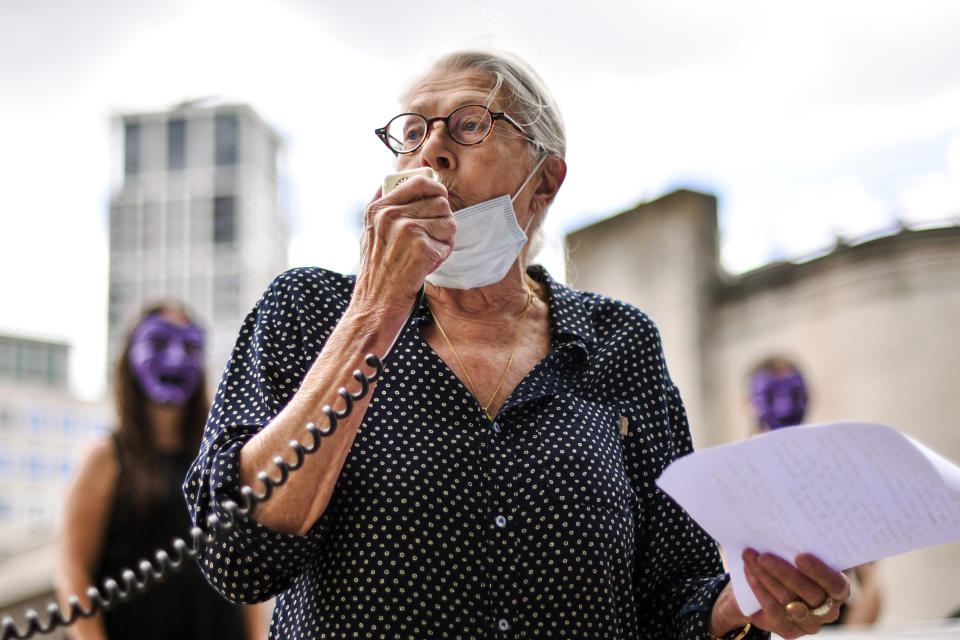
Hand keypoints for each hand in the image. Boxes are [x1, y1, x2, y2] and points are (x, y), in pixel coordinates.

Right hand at [355, 175, 454, 309]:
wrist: (374, 304)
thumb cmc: (376, 272)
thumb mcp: (369, 233)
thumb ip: (384, 207)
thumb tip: (403, 182)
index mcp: (378, 208)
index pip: (420, 182)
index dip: (437, 190)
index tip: (440, 200)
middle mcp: (391, 215)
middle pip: (440, 202)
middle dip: (443, 220)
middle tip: (433, 237)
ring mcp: (406, 230)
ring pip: (449, 222)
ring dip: (444, 240)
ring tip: (428, 253)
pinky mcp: (421, 248)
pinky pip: (447, 244)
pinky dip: (441, 257)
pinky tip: (425, 266)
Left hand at [711, 549, 850, 638]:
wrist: (764, 588)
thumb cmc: (789, 564)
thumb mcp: (798, 556)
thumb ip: (802, 547)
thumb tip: (788, 526)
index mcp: (838, 590)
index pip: (836, 585)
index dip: (819, 571)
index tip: (800, 556)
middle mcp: (828, 610)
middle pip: (810, 594)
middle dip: (784, 572)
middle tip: (763, 555)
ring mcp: (809, 623)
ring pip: (788, 601)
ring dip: (766, 577)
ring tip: (750, 557)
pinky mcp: (789, 631)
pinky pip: (773, 610)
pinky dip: (759, 589)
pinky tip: (749, 572)